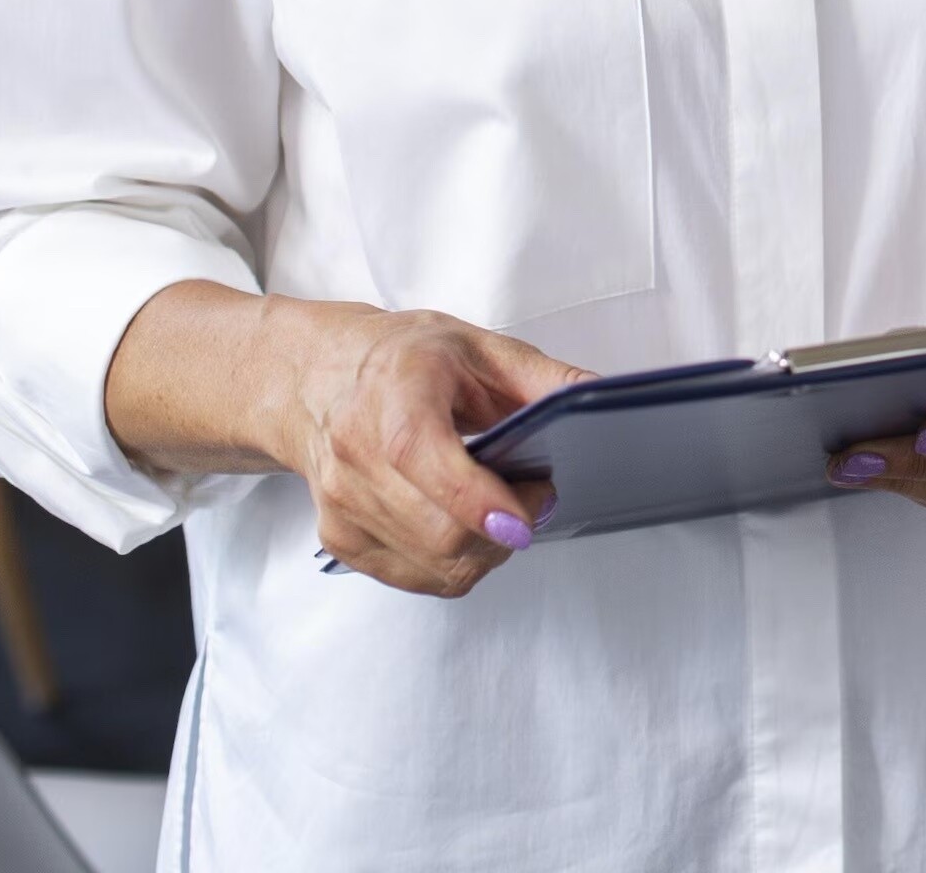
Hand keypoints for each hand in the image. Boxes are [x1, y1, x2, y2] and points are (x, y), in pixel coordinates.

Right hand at [266, 303, 586, 595]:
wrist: (322, 379)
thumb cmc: (403, 360)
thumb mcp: (482, 347)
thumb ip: (545, 379)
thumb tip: (603, 398)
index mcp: (393, 396)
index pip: (423, 460)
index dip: (478, 501)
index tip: (524, 519)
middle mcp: (355, 455)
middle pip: (438, 531)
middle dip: (506, 529)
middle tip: (536, 495)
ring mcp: (342, 504)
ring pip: (433, 565)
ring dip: (487, 551)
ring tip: (502, 508)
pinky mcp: (341, 539)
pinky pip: (415, 577)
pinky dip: (456, 564)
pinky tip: (466, 525)